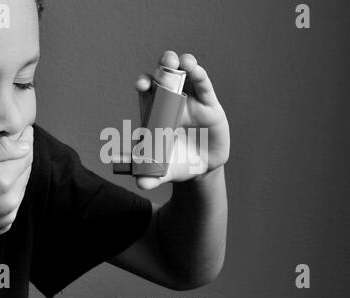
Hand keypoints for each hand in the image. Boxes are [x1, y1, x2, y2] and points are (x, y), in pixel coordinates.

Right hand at [0, 126, 33, 257]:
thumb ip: (0, 149)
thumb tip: (25, 145)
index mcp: (4, 181)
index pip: (27, 155)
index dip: (27, 140)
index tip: (26, 130)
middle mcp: (11, 201)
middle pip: (27, 170)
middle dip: (23, 155)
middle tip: (20, 141)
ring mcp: (9, 215)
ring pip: (22, 187)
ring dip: (19, 173)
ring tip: (9, 160)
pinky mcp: (4, 225)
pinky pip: (14, 203)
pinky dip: (11, 191)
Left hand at [135, 51, 229, 189]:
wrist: (202, 168)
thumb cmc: (177, 163)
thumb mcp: (164, 170)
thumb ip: (151, 176)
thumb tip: (140, 184)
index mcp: (157, 111)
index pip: (148, 92)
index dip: (145, 83)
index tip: (143, 84)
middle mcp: (173, 101)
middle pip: (166, 76)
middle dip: (164, 65)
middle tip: (166, 61)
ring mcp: (191, 100)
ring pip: (187, 75)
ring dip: (184, 63)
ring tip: (182, 61)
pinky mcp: (209, 105)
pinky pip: (204, 87)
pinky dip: (200, 77)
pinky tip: (196, 70)